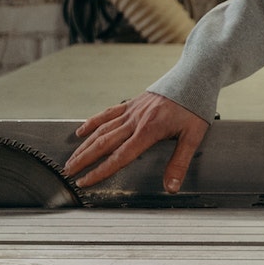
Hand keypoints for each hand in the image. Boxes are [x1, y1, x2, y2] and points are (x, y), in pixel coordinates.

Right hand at [63, 91, 208, 192]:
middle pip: (103, 144)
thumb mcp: (193, 136)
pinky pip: (108, 113)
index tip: (85, 182)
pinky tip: (81, 131)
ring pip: (102, 130)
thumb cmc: (195, 105)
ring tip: (71, 159)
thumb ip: (179, 163)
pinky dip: (93, 122)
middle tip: (68, 173)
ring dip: (84, 146)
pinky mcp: (132, 102)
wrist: (193, 76)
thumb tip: (172, 188)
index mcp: (149, 130)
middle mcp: (135, 120)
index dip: (100, 171)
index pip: (119, 156)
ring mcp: (132, 110)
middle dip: (84, 160)